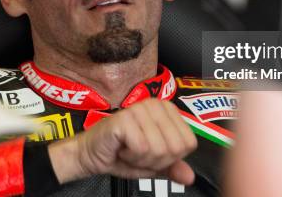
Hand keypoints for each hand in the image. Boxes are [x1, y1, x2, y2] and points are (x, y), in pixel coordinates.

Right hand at [48, 99, 196, 184]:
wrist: (91, 154)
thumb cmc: (122, 154)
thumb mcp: (153, 163)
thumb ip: (173, 167)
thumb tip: (190, 177)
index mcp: (167, 110)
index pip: (188, 143)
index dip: (170, 158)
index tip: (151, 152)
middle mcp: (155, 104)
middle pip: (175, 148)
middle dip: (156, 161)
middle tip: (138, 153)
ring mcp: (140, 108)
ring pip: (159, 149)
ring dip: (141, 159)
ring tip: (128, 149)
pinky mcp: (126, 118)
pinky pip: (142, 148)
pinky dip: (131, 157)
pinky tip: (121, 148)